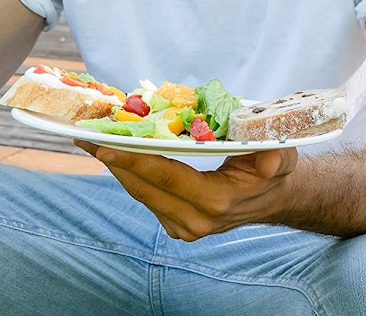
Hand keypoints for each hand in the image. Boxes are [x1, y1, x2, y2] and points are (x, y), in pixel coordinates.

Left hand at [75, 141, 296, 240]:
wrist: (272, 198)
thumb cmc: (272, 169)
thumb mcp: (280, 157)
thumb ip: (275, 158)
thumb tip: (272, 155)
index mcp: (215, 202)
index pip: (165, 177)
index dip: (134, 161)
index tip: (104, 147)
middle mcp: (194, 221)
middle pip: (143, 186)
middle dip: (113, 161)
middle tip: (84, 137)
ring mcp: (182, 227)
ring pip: (139, 193)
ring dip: (116, 167)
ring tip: (92, 142)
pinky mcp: (175, 225)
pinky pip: (145, 197)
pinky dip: (129, 175)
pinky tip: (117, 155)